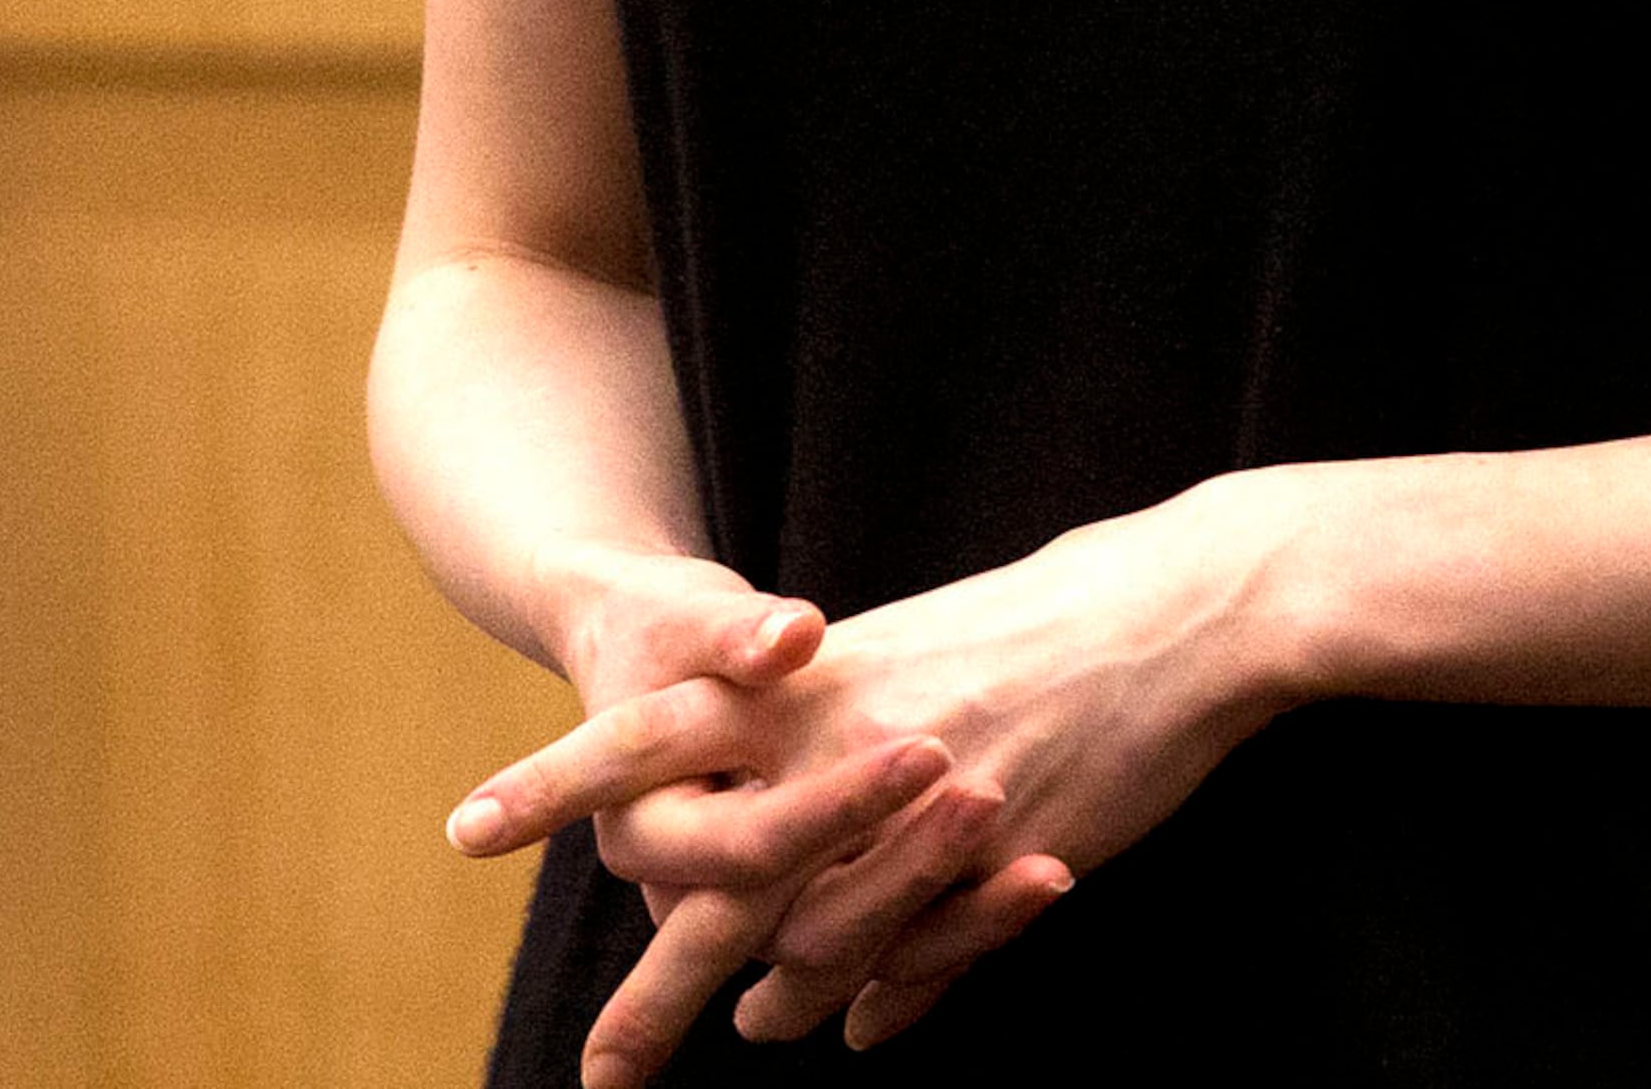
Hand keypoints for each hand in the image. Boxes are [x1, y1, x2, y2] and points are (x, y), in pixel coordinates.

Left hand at [451, 475, 1316, 1062]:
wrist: (1184, 608)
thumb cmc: (1052, 617)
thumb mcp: (919, 652)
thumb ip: (832, 725)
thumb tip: (774, 770)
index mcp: (819, 676)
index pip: (654, 728)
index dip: (561, 781)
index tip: (466, 829)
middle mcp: (850, 745)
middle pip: (717, 885)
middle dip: (651, 993)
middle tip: (597, 1076)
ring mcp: (926, 813)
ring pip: (815, 948)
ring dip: (782, 1001)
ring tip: (751, 1031)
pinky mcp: (1000, 862)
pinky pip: (912, 964)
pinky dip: (882, 1002)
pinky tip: (865, 1026)